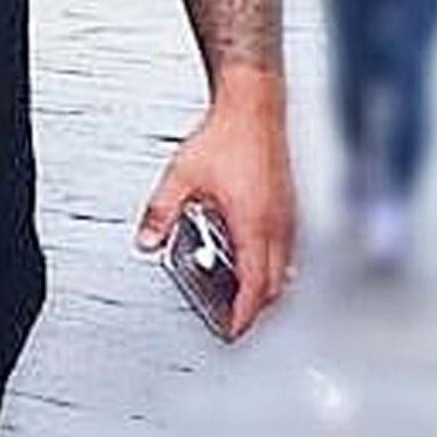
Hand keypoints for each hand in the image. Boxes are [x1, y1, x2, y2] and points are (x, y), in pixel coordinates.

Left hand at [136, 73, 297, 337]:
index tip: (233, 331)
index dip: (244, 316)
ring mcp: (287, 214)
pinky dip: (274, 263)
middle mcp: (276, 224)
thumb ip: (161, 213)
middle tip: (236, 319)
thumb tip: (147, 240)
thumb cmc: (227, 136)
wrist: (254, 106)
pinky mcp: (289, 204)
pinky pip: (288, 247)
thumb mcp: (181, 177)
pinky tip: (254, 255)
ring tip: (243, 294)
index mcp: (252, 225)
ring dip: (266, 286)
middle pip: (274, 285)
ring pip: (285, 268)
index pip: (254, 287)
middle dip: (256, 309)